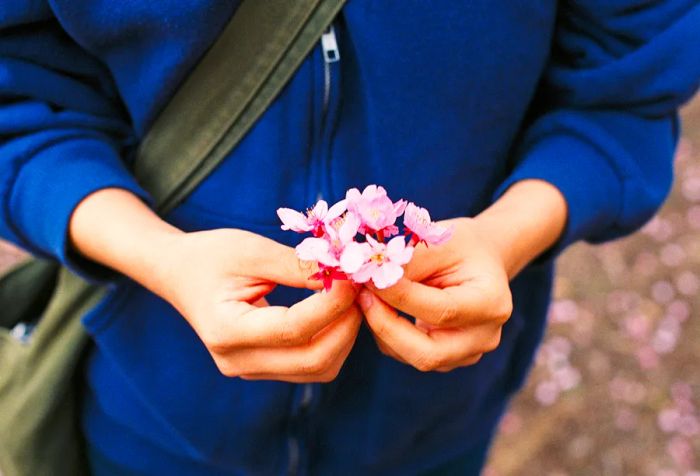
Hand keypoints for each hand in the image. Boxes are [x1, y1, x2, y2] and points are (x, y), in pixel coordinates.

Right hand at [158, 228, 361, 382]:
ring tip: (351, 298)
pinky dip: (332, 341)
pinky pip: (309, 365)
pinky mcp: (262, 367)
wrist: (179, 273)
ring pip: (317, 369)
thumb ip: (298, 266)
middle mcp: (236, 361)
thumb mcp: (253, 250)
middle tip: (360, 290)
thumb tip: (345, 275)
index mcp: (226, 331)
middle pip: (312, 361)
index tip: (353, 277)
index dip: (332, 304)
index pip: (294, 329)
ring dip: (344, 336)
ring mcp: (249, 370)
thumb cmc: (212, 255)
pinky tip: (337, 312)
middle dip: (346, 326)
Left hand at [357, 179, 566, 371]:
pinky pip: (407, 354)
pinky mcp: (447, 358)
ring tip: (368, 294)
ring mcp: (467, 353)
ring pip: (412, 357)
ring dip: (382, 328)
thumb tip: (364, 274)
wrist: (479, 258)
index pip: (440, 311)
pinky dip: (387, 333)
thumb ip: (405, 261)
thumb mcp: (437, 241)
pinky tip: (380, 306)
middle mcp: (484, 337)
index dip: (399, 297)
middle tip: (361, 295)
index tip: (368, 277)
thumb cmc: (460, 245)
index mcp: (491, 304)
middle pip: (428, 353)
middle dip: (386, 325)